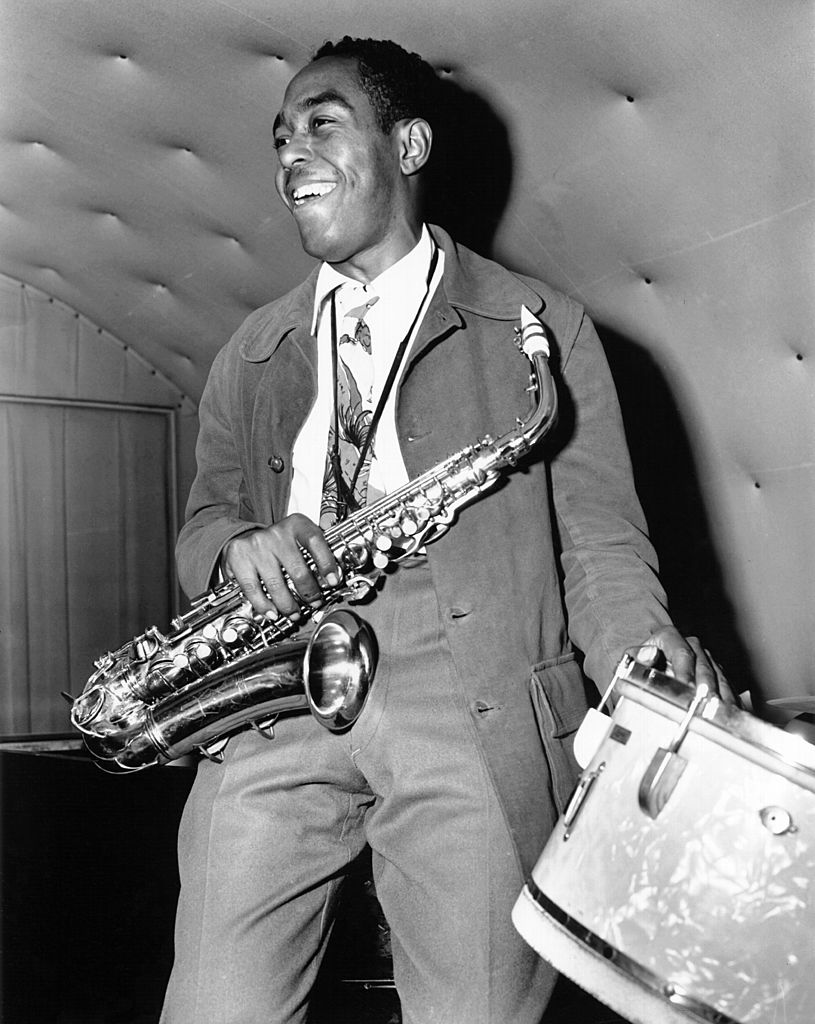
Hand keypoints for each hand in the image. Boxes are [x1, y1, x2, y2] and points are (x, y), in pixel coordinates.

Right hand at [222, 514, 339, 617]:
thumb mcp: (299, 539)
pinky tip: (272, 613)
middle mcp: (277, 533)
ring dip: (288, 605)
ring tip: (294, 613)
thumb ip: (316, 553)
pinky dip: (264, 605)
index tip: (333, 582)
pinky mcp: (239, 557)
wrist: (245, 536)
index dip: (326, 563)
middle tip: (314, 602)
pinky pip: (253, 589)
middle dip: (309, 593)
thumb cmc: (279, 543)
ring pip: (276, 584)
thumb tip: (332, 579)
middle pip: (298, 569)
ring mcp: (257, 545)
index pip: (315, 541)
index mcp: (296, 524)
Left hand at [635, 626, 738, 704]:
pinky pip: (727, 686)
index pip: (682, 654)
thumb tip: (649, 654)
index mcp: (669, 637)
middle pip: (703, 667)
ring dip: (721, 697)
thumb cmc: (638, 666)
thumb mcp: (631, 660)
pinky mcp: (716, 672)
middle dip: (706, 688)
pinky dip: (729, 701)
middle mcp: (691, 645)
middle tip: (706, 707)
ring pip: (719, 677)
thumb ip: (637, 657)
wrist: (647, 668)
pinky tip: (729, 715)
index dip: (686, 672)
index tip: (687, 689)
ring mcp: (706, 658)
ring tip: (721, 714)